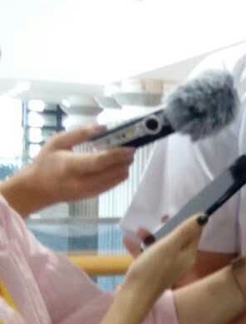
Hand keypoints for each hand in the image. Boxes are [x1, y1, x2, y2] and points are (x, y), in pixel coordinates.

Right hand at [1, 126, 134, 216]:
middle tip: (132, 149)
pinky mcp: (89, 197)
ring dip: (123, 168)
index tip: (129, 147)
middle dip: (125, 161)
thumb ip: (80, 134)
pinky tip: (121, 167)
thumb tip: (103, 127)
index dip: (117, 154)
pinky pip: (109, 186)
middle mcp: (80, 181)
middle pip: (110, 172)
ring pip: (113, 181)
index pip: (99, 161)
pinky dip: (118, 176)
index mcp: (70, 166)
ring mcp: (86, 192)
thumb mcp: (57, 142)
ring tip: (128, 157)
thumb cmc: (45, 163)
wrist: (35, 190)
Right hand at [121, 214, 205, 302]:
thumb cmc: (153, 269)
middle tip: (160, 218)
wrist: (132, 298)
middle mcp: (180, 262)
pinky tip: (127, 240)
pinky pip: (148, 255)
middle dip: (168, 227)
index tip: (179, 210)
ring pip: (161, 246)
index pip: (194, 234)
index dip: (189, 221)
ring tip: (140, 229)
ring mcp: (165, 268)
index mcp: (188, 255)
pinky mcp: (152, 272)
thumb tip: (204, 217)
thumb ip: (185, 231)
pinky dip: (140, 247)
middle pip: (178, 239)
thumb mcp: (170, 246)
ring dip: (151, 237)